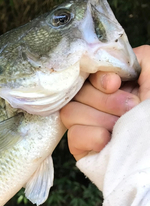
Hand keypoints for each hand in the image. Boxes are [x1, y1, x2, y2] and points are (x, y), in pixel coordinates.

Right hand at [61, 45, 149, 160]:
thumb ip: (135, 57)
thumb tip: (110, 60)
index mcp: (116, 88)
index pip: (88, 74)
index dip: (98, 78)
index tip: (115, 84)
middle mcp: (99, 105)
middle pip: (78, 92)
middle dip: (105, 101)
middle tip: (129, 110)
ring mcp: (88, 127)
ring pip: (70, 112)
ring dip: (100, 119)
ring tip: (121, 128)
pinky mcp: (82, 148)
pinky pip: (73, 135)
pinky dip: (92, 137)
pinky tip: (109, 142)